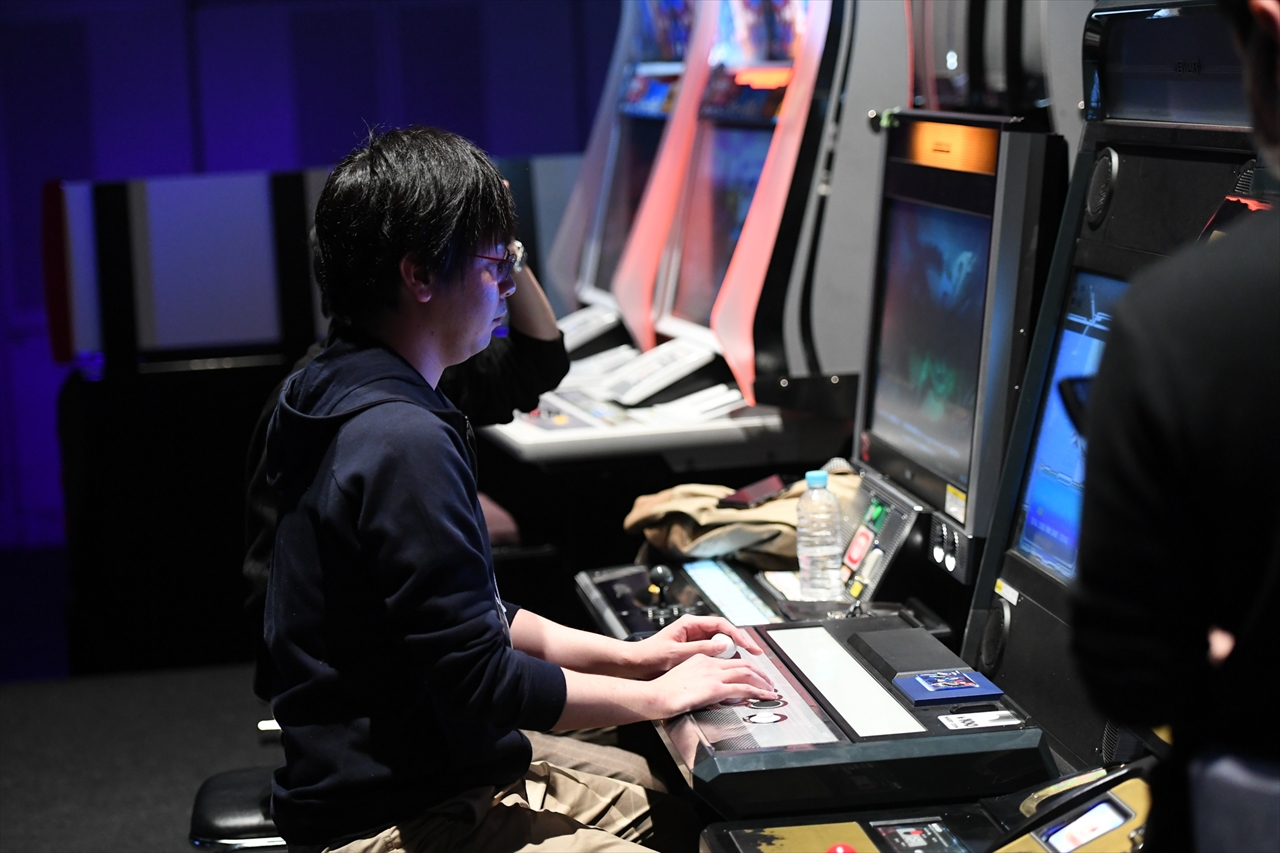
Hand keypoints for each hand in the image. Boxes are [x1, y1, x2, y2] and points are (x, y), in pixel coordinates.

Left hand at [630, 614, 763, 677]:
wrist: (636, 663)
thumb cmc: (650, 656)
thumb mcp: (676, 654)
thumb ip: (699, 649)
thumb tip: (722, 646)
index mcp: (690, 623)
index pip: (721, 625)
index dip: (738, 635)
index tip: (750, 646)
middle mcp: (694, 628)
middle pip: (724, 632)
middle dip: (741, 642)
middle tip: (756, 653)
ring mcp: (694, 638)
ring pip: (720, 643)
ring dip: (733, 652)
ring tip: (746, 663)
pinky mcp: (693, 649)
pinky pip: (713, 652)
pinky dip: (723, 658)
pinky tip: (730, 668)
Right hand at [649, 653, 777, 717]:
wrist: (656, 695)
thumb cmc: (663, 692)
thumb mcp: (683, 680)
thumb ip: (698, 681)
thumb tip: (708, 691)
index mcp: (701, 659)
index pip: (729, 660)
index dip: (745, 666)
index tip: (753, 673)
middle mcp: (710, 664)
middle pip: (742, 664)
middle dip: (759, 672)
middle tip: (768, 681)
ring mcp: (714, 675)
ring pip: (747, 673)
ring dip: (763, 681)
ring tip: (771, 690)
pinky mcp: (716, 688)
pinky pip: (744, 688)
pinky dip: (759, 691)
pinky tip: (766, 697)